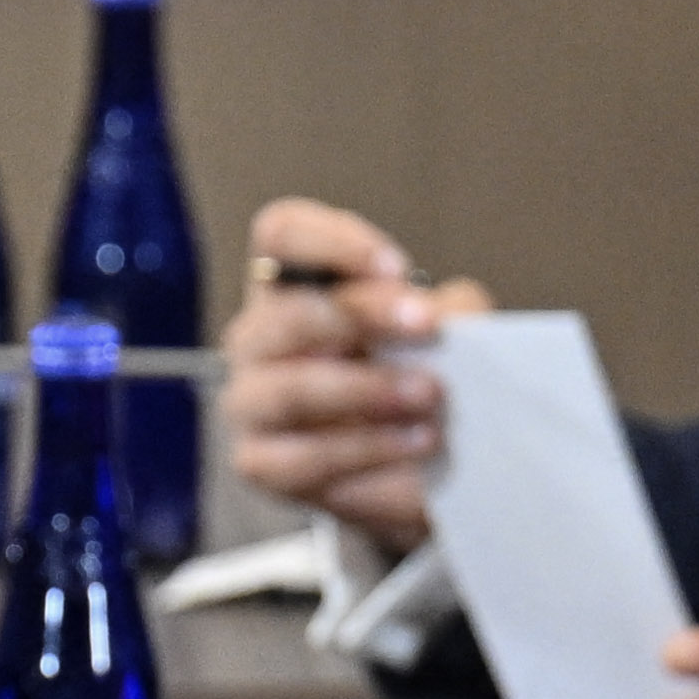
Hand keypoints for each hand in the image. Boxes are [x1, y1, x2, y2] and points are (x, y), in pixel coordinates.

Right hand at [219, 195, 494, 546]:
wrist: (413, 463)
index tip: (397, 267)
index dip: (334, 244)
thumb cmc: (414, 375)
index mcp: (291, 285)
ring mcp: (250, 402)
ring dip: (367, 390)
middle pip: (288, 313)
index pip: (282, 234)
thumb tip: (448, 317)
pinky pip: (304, 459)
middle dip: (362, 315)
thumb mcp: (440, 331)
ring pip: (291, 390)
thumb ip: (445, 311)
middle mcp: (258, 338)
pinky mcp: (260, 464)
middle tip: (428, 326)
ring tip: (429, 396)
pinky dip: (367, 452)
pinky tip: (415, 447)